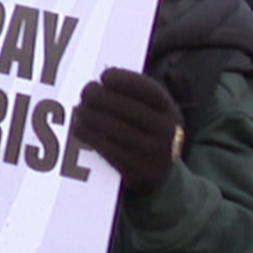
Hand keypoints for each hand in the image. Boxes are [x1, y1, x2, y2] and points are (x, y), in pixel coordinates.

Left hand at [73, 68, 184, 194]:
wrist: (158, 177)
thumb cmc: (147, 136)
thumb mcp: (154, 116)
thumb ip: (136, 98)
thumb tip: (101, 82)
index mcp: (172, 113)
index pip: (150, 91)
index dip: (126, 81)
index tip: (105, 76)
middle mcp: (167, 133)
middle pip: (129, 109)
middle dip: (103, 97)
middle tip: (86, 91)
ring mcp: (153, 154)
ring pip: (115, 128)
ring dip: (92, 116)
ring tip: (80, 109)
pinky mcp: (136, 171)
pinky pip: (108, 149)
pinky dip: (90, 136)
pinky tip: (80, 127)